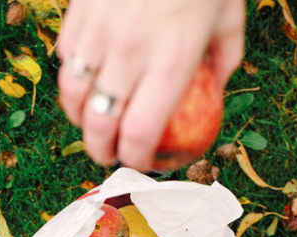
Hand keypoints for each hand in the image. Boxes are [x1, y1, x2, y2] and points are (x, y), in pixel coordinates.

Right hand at [57, 0, 245, 170]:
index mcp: (171, 60)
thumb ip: (223, 62)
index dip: (135, 158)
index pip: (140, 131)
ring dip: (80, 119)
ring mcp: (99, 31)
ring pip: (72, 95)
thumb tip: (212, 93)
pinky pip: (67, 58)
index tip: (141, 162)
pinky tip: (87, 80)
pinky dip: (73, 78)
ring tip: (92, 124)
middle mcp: (130, 51)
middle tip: (109, 156)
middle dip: (99, 151)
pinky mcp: (79, 12)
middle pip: (99, 123)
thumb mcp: (229, 17)